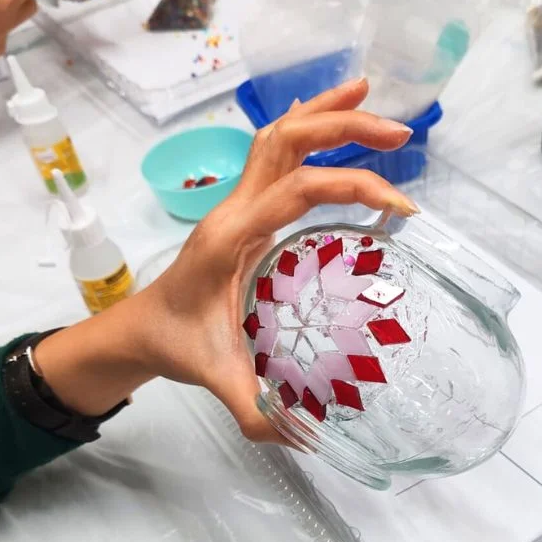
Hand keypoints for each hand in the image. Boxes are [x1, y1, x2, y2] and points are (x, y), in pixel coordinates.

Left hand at [35, 80, 416, 439]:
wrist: (142, 326)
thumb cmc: (177, 343)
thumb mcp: (217, 377)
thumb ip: (256, 410)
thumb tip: (306, 441)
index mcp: (230, 239)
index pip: (295, 190)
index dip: (352, 187)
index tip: (399, 210)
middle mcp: (233, 209)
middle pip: (286, 141)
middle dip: (343, 127)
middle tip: (398, 135)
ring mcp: (237, 203)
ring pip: (277, 136)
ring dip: (325, 114)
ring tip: (372, 100)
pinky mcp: (246, 208)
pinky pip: (275, 153)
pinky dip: (308, 128)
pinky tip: (336, 115)